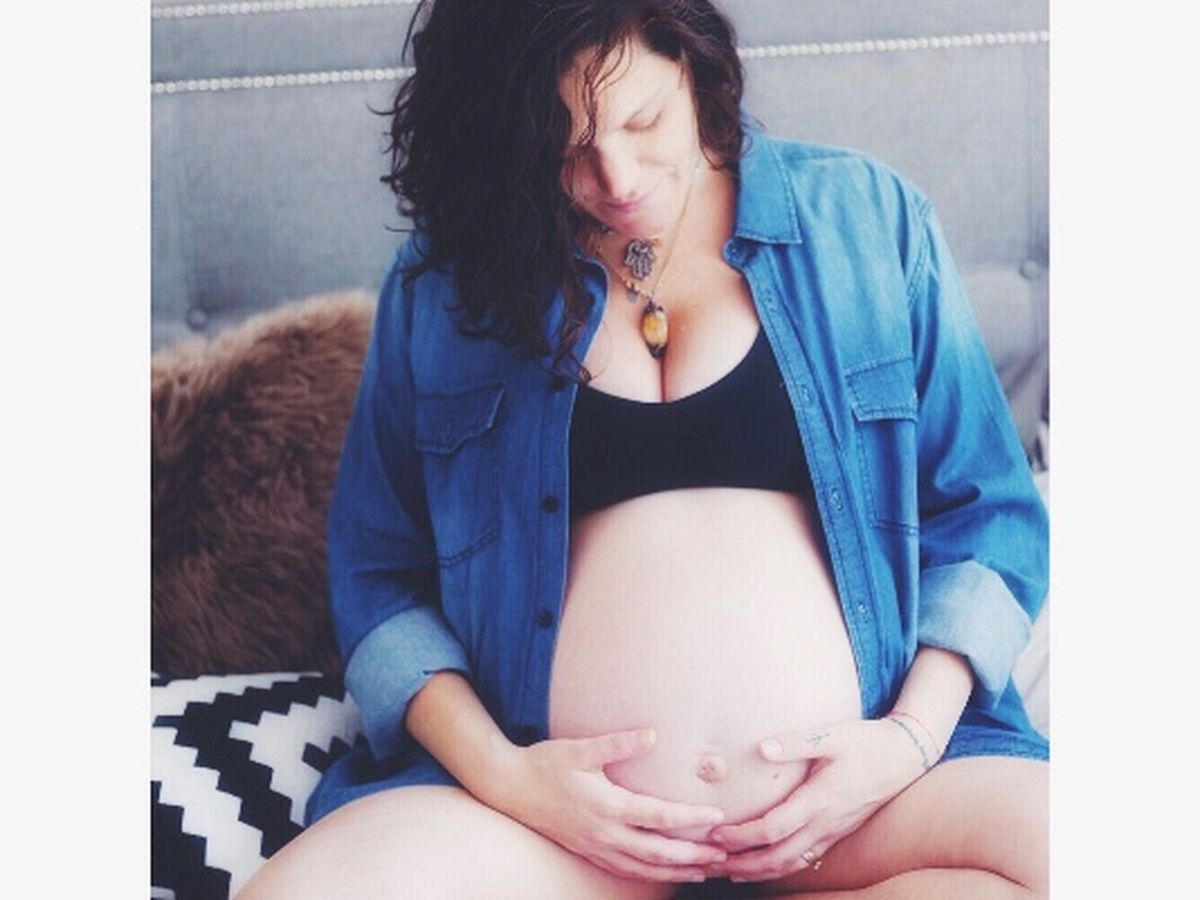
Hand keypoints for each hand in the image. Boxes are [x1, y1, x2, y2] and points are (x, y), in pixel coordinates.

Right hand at [496, 727, 728, 883]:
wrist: (510, 787)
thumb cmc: (546, 763)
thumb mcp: (580, 748)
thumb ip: (618, 744)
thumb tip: (653, 735)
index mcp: (607, 806)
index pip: (658, 817)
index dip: (690, 819)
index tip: (717, 817)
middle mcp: (604, 833)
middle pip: (658, 852)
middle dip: (694, 855)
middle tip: (724, 854)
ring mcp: (596, 846)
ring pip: (644, 868)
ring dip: (677, 870)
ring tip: (706, 870)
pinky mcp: (589, 851)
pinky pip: (626, 870)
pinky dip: (651, 875)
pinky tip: (667, 872)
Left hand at [706, 718, 931, 882]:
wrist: (907, 756)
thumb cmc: (867, 742)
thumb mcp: (833, 735)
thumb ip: (796, 742)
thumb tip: (762, 747)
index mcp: (820, 799)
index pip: (773, 828)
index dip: (741, 835)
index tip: (716, 832)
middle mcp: (826, 823)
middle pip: (778, 857)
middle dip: (743, 864)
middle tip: (712, 861)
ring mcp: (834, 831)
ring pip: (792, 863)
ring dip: (760, 871)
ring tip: (730, 872)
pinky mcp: (839, 832)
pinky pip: (806, 859)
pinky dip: (782, 867)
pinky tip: (765, 866)